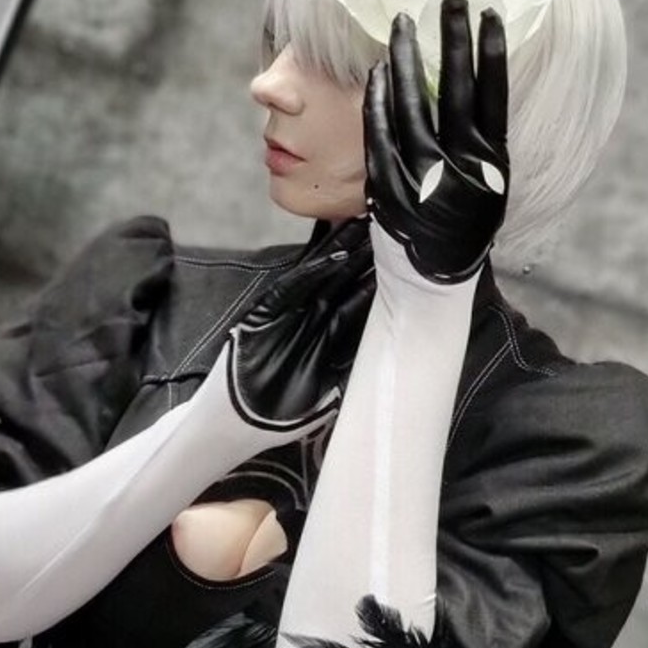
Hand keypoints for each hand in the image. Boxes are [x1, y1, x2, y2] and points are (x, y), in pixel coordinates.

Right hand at [223, 219, 374, 431]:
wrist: (239, 423)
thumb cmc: (284, 417)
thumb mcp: (330, 397)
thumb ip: (354, 373)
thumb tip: (395, 354)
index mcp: (334, 342)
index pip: (363, 306)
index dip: (383, 284)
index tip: (409, 262)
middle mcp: (316, 323)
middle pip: (346, 283)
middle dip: (368, 258)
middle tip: (393, 228)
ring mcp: (292, 314)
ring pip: (324, 277)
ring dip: (344, 251)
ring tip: (368, 225)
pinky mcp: (267, 311)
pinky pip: (294, 287)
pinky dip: (313, 270)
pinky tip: (335, 252)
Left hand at [364, 0, 509, 283]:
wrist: (433, 280)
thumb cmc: (463, 226)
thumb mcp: (488, 186)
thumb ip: (482, 141)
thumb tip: (475, 84)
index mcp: (493, 164)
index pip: (495, 94)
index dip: (491, 52)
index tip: (487, 14)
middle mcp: (461, 167)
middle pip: (455, 88)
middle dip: (451, 39)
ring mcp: (423, 176)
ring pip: (411, 104)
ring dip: (405, 59)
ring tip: (402, 24)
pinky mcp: (389, 186)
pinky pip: (379, 132)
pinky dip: (376, 99)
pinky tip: (376, 70)